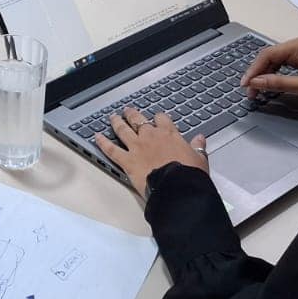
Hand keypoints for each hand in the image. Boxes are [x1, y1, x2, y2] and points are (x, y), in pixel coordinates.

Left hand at [94, 106, 208, 196]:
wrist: (178, 187)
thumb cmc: (189, 174)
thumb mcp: (199, 159)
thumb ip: (198, 146)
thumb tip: (200, 138)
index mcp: (169, 134)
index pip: (161, 119)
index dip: (158, 117)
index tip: (157, 117)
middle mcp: (151, 137)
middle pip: (138, 120)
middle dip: (132, 114)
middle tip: (128, 111)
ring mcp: (137, 147)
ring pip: (123, 130)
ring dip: (116, 122)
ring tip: (112, 117)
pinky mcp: (127, 161)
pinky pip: (112, 150)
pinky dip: (102, 143)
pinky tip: (96, 137)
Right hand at [242, 37, 297, 110]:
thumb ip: (279, 83)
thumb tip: (256, 83)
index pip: (268, 55)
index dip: (254, 70)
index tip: (245, 84)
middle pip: (269, 57)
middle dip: (257, 74)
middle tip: (249, 91)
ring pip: (274, 62)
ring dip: (264, 76)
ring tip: (257, 90)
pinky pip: (283, 66)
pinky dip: (274, 76)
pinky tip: (269, 86)